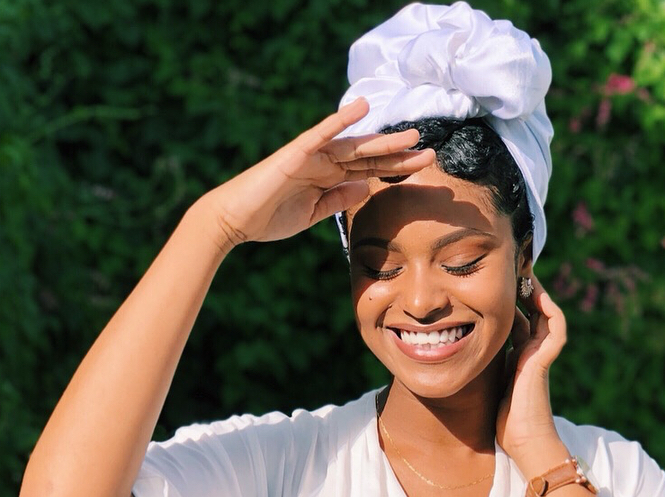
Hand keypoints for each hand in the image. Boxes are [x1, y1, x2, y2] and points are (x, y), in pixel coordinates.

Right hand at [200, 97, 435, 250]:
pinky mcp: (295, 154)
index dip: (397, 168)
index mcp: (329, 178)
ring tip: (411, 135)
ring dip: (383, 140)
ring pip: (354, 146)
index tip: (423, 166)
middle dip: (399, 155)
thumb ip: (338, 200)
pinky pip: (321, 134)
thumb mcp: (313, 214)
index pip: (369, 171)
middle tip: (430, 151)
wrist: (234, 220)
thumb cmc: (269, 217)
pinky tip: (360, 108)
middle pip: (369, 157)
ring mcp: (311, 156)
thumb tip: (365, 188)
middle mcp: (324, 163)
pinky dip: (340, 121)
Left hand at [494, 277, 568, 469]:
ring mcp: (541, 353)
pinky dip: (548, 307)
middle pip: (528, 311)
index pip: (513, 321)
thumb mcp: (486, 385)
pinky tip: (535, 291)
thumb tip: (455, 353)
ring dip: (535, 291)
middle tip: (506, 269)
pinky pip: (555, 325)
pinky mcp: (546, 357)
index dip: (503, 302)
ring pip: (543, 312)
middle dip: (518, 290)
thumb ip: (481, 367)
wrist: (524, 441)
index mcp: (518, 358)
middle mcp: (531, 352)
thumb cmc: (504, 421)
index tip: (488, 285)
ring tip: (522, 271)